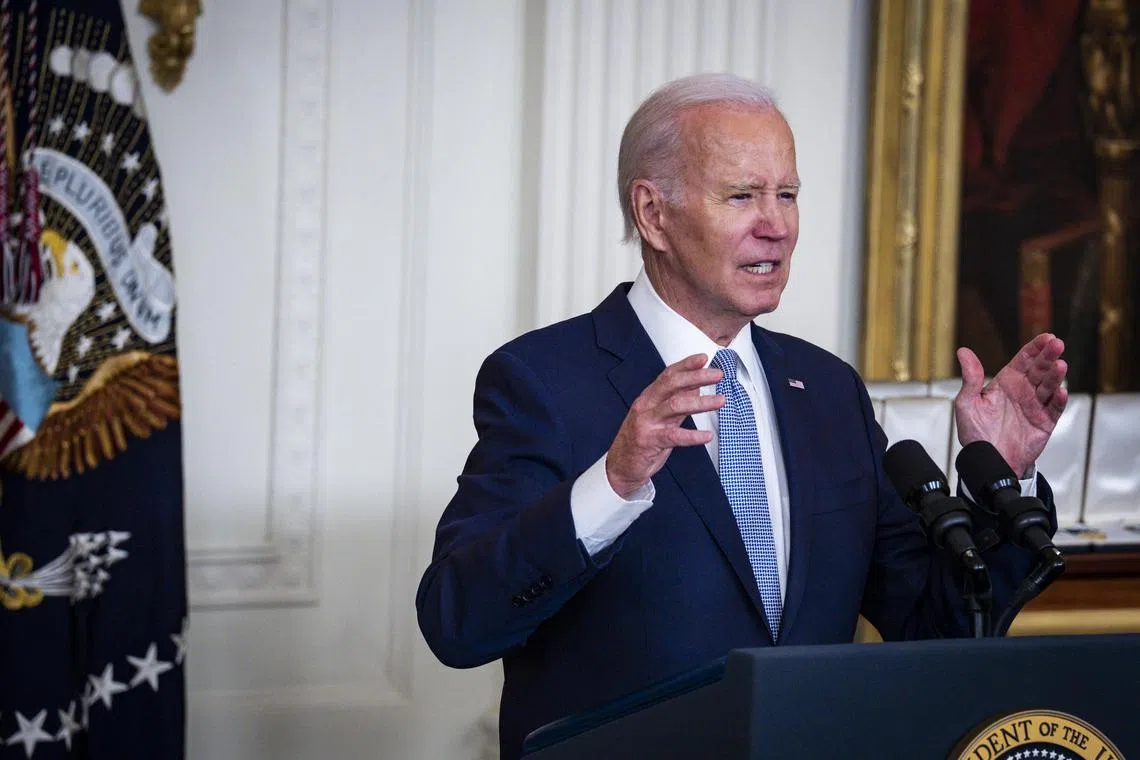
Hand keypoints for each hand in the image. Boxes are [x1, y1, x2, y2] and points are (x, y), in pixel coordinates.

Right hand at [606, 354, 724, 498]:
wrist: (621, 466)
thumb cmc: (641, 440)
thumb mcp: (660, 417)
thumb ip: (677, 402)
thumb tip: (696, 388)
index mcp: (649, 397)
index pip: (668, 375)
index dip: (686, 365)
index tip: (703, 358)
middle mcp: (646, 406)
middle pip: (672, 384)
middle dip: (696, 377)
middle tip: (717, 375)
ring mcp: (646, 422)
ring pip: (675, 406)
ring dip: (701, 402)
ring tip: (720, 400)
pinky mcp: (649, 441)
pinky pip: (674, 436)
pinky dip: (692, 436)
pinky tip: (706, 436)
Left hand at [954, 333, 1067, 477]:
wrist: (987, 461)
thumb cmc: (975, 433)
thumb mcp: (967, 403)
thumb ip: (970, 378)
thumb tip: (963, 351)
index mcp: (1006, 383)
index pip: (1024, 360)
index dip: (1035, 348)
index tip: (1047, 337)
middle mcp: (1023, 391)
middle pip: (1039, 369)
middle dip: (1048, 356)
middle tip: (1057, 344)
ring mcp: (1035, 406)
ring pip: (1049, 386)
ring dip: (1055, 376)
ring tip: (1060, 366)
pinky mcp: (1044, 423)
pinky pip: (1054, 409)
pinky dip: (1058, 400)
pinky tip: (1061, 390)